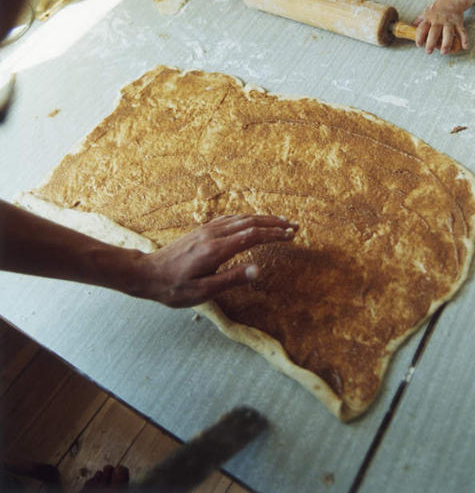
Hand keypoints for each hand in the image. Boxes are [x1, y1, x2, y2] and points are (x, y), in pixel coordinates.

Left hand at [131, 214, 297, 306]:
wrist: (147, 274)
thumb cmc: (174, 288)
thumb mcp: (203, 291)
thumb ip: (232, 279)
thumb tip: (259, 269)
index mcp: (216, 249)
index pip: (252, 236)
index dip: (274, 234)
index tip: (291, 235)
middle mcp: (213, 234)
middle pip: (250, 222)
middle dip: (274, 223)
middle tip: (294, 226)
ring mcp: (206, 230)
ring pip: (240, 218)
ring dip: (262, 218)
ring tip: (280, 222)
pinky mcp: (201, 231)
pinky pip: (229, 219)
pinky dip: (247, 218)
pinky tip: (252, 221)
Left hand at [414, 0, 468, 54]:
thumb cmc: (438, 6)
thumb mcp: (427, 11)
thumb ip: (420, 19)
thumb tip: (412, 26)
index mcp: (429, 18)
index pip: (422, 28)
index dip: (419, 37)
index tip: (419, 45)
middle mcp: (439, 20)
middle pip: (434, 32)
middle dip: (431, 42)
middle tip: (428, 51)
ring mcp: (449, 21)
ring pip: (448, 33)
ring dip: (446, 43)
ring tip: (444, 52)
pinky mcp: (459, 22)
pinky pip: (462, 31)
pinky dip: (464, 39)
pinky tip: (464, 47)